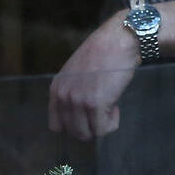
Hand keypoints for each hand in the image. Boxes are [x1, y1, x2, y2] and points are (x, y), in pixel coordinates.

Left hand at [48, 14, 138, 139]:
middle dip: (91, 127)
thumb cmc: (104, 53)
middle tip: (103, 110)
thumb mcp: (77, 72)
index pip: (57, 126)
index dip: (75, 125)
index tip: (89, 116)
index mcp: (56, 89)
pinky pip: (103, 129)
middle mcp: (63, 96)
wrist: (118, 40)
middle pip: (73, 132)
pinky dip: (112, 123)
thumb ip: (73, 91)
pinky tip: (115, 106)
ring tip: (110, 107)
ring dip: (101, 125)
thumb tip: (80, 114)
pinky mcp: (95, 103)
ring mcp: (78, 101)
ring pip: (87, 134)